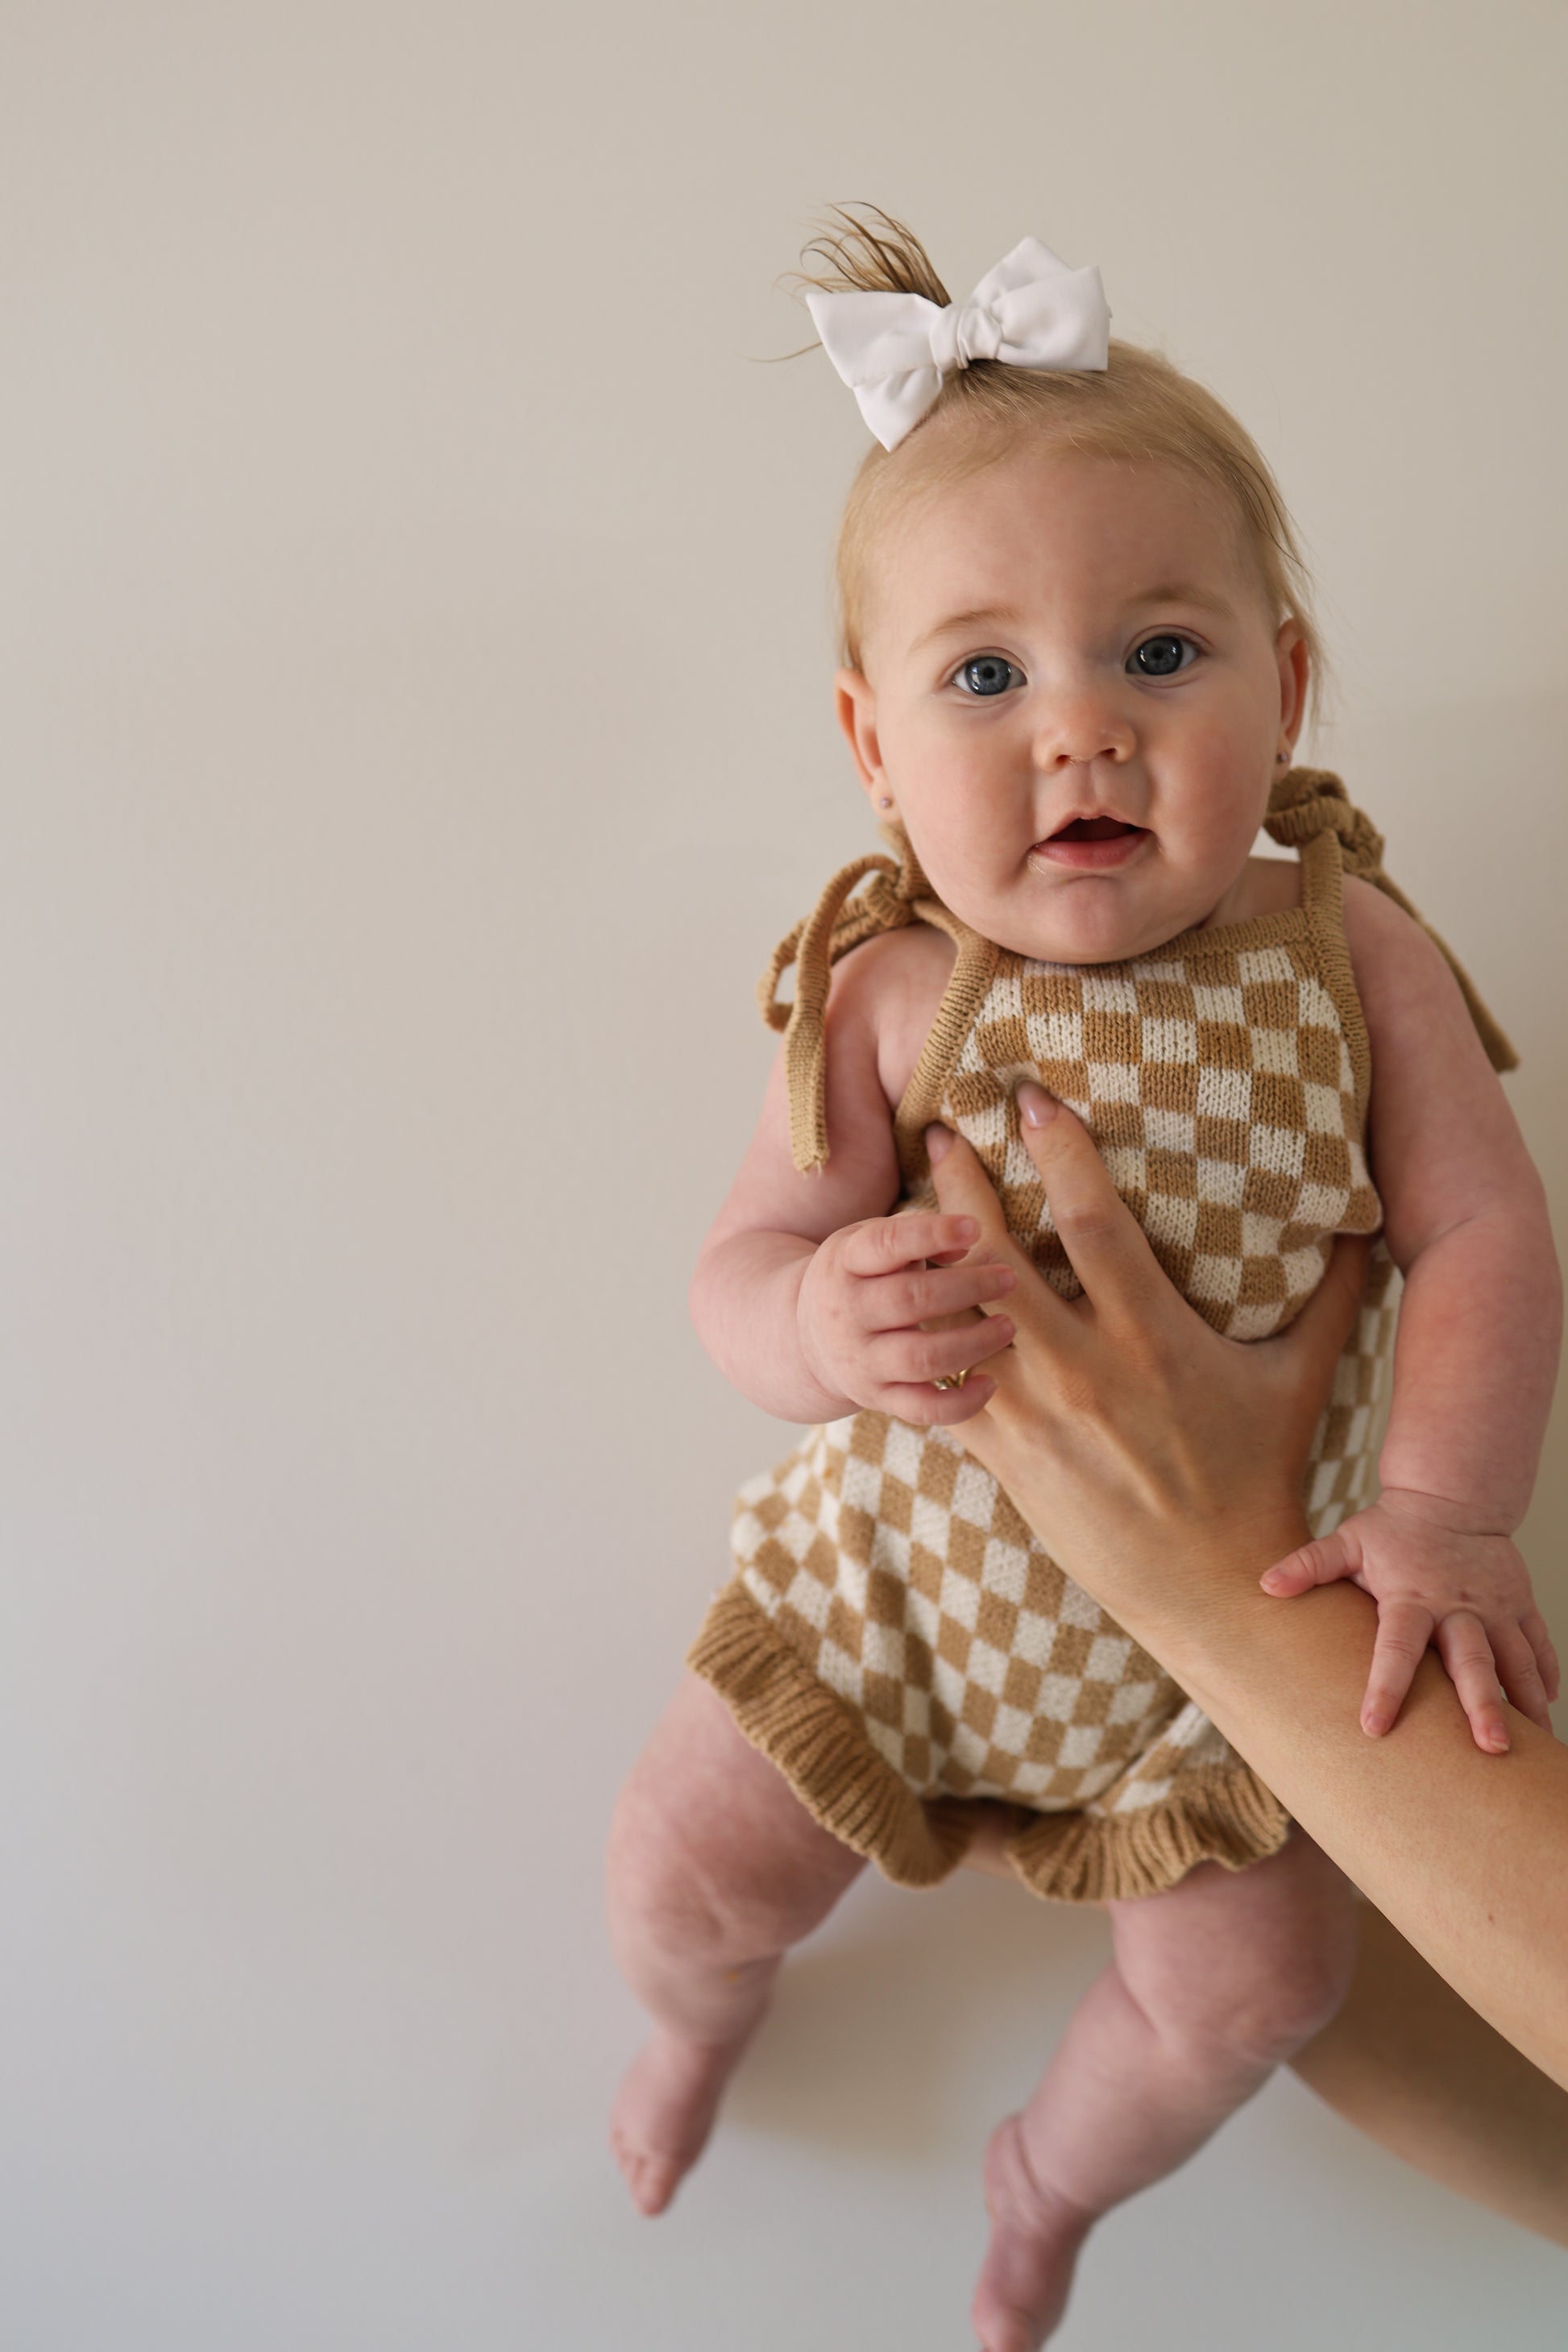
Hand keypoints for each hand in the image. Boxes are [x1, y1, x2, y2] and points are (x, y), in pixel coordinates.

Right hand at [794, 1211, 1016, 1425]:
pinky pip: (923, 1409)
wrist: (807, 1340)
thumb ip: (915, 1234)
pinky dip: (962, 1402)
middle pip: (910, 1300)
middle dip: (968, 1288)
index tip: (974, 1227)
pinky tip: (989, 1382)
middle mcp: (848, 1313)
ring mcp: (862, 1361)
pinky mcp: (878, 1398)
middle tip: (1008, 1278)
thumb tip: (965, 1243)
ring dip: (973, 1343)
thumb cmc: (858, 1277)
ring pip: (921, 1358)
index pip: (885, 1244)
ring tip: (1007, 1325)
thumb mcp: (870, 1243)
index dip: (931, 1233)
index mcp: (845, 1262)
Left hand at [921, 1084, 1371, 1628]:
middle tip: (939, 1130)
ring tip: (904, 1211)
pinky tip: (900, 1302)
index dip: (1059, 1153)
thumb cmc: (1260, 1472)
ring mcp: (1034, 1417)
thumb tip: (1367, 1221)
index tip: (1033, 1100)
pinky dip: (918, 1341)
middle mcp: (1084, 1371)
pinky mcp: (1003, 1457)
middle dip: (959, 1186)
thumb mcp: (1303, 1379)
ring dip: (926, 1258)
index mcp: (1152, 1338)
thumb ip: (1333, 1295)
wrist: (1212, 1585)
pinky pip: (941, 1388)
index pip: (1093, 1223)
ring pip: (955, 1318)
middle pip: (995, 1258)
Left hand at [1261, 1492, 1559, 1750]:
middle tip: (1491, 1748)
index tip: (1375, 1726)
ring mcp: (1496, 1608)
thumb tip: (1265, 1585)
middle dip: (1483, 1705)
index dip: (1384, 1687)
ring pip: (1516, 1660)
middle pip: (1473, 1662)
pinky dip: (1546, 1676)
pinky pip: (1539, 1645)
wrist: (1451, 1495)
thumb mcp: (1347, 1542)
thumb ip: (1309, 1565)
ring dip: (1525, 1703)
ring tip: (1536, 1746)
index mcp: (1411, 1599)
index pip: (1395, 1648)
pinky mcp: (1521, 1604)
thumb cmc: (1392, 1528)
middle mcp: (1458, 1608)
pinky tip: (1547, 1708)